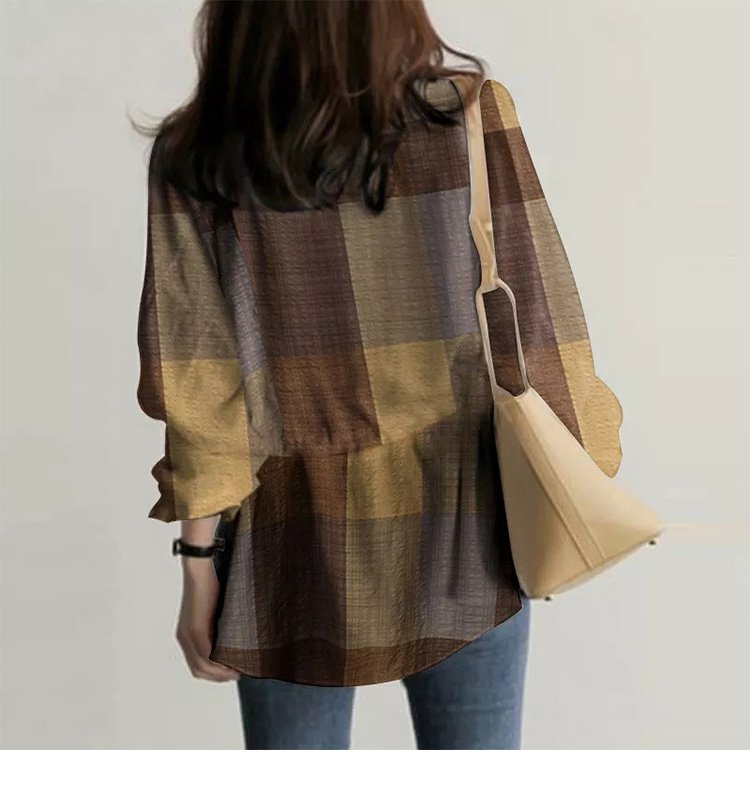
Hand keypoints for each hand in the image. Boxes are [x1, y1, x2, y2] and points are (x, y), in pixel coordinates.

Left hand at [175, 558, 239, 681]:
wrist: (199, 571)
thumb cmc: (208, 586)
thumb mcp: (213, 612)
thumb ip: (217, 627)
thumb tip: (233, 638)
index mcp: (186, 635)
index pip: (197, 665)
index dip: (213, 673)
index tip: (231, 672)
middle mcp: (184, 638)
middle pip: (198, 670)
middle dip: (218, 677)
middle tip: (236, 674)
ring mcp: (188, 636)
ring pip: (202, 666)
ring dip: (220, 673)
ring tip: (237, 671)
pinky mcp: (196, 630)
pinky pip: (206, 655)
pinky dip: (219, 663)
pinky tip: (232, 662)